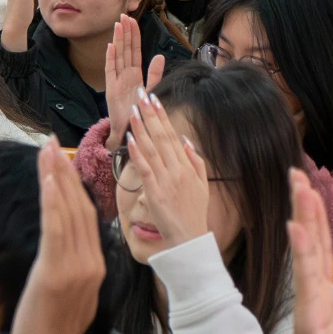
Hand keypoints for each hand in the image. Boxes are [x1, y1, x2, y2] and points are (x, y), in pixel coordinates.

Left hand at [9, 138, 104, 333]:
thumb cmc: (50, 332)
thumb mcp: (67, 294)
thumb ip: (70, 268)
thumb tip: (63, 247)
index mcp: (95, 266)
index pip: (86, 216)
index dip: (74, 186)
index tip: (62, 160)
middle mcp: (91, 263)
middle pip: (80, 207)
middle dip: (65, 172)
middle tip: (52, 142)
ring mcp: (77, 268)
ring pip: (69, 212)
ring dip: (57, 177)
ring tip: (47, 149)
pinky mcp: (57, 274)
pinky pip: (57, 229)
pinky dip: (54, 201)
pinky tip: (48, 179)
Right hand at [104, 14, 165, 150]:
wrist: (128, 131)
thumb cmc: (139, 113)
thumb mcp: (151, 91)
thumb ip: (155, 74)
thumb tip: (160, 56)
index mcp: (135, 75)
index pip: (135, 51)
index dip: (134, 36)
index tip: (133, 21)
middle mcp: (124, 75)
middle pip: (125, 50)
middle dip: (125, 33)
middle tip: (123, 16)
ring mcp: (116, 81)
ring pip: (118, 56)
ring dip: (118, 41)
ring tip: (117, 25)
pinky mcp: (111, 89)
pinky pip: (110, 71)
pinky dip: (110, 59)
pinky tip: (110, 46)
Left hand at [124, 90, 209, 252]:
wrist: (189, 239)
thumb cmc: (193, 213)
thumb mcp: (202, 184)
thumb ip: (195, 160)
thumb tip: (185, 140)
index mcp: (187, 166)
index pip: (172, 135)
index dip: (162, 116)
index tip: (154, 99)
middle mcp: (177, 169)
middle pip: (161, 137)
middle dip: (150, 114)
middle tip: (141, 95)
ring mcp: (166, 180)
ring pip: (152, 149)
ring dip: (141, 128)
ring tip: (133, 110)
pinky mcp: (154, 192)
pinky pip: (144, 168)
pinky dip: (137, 153)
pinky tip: (130, 138)